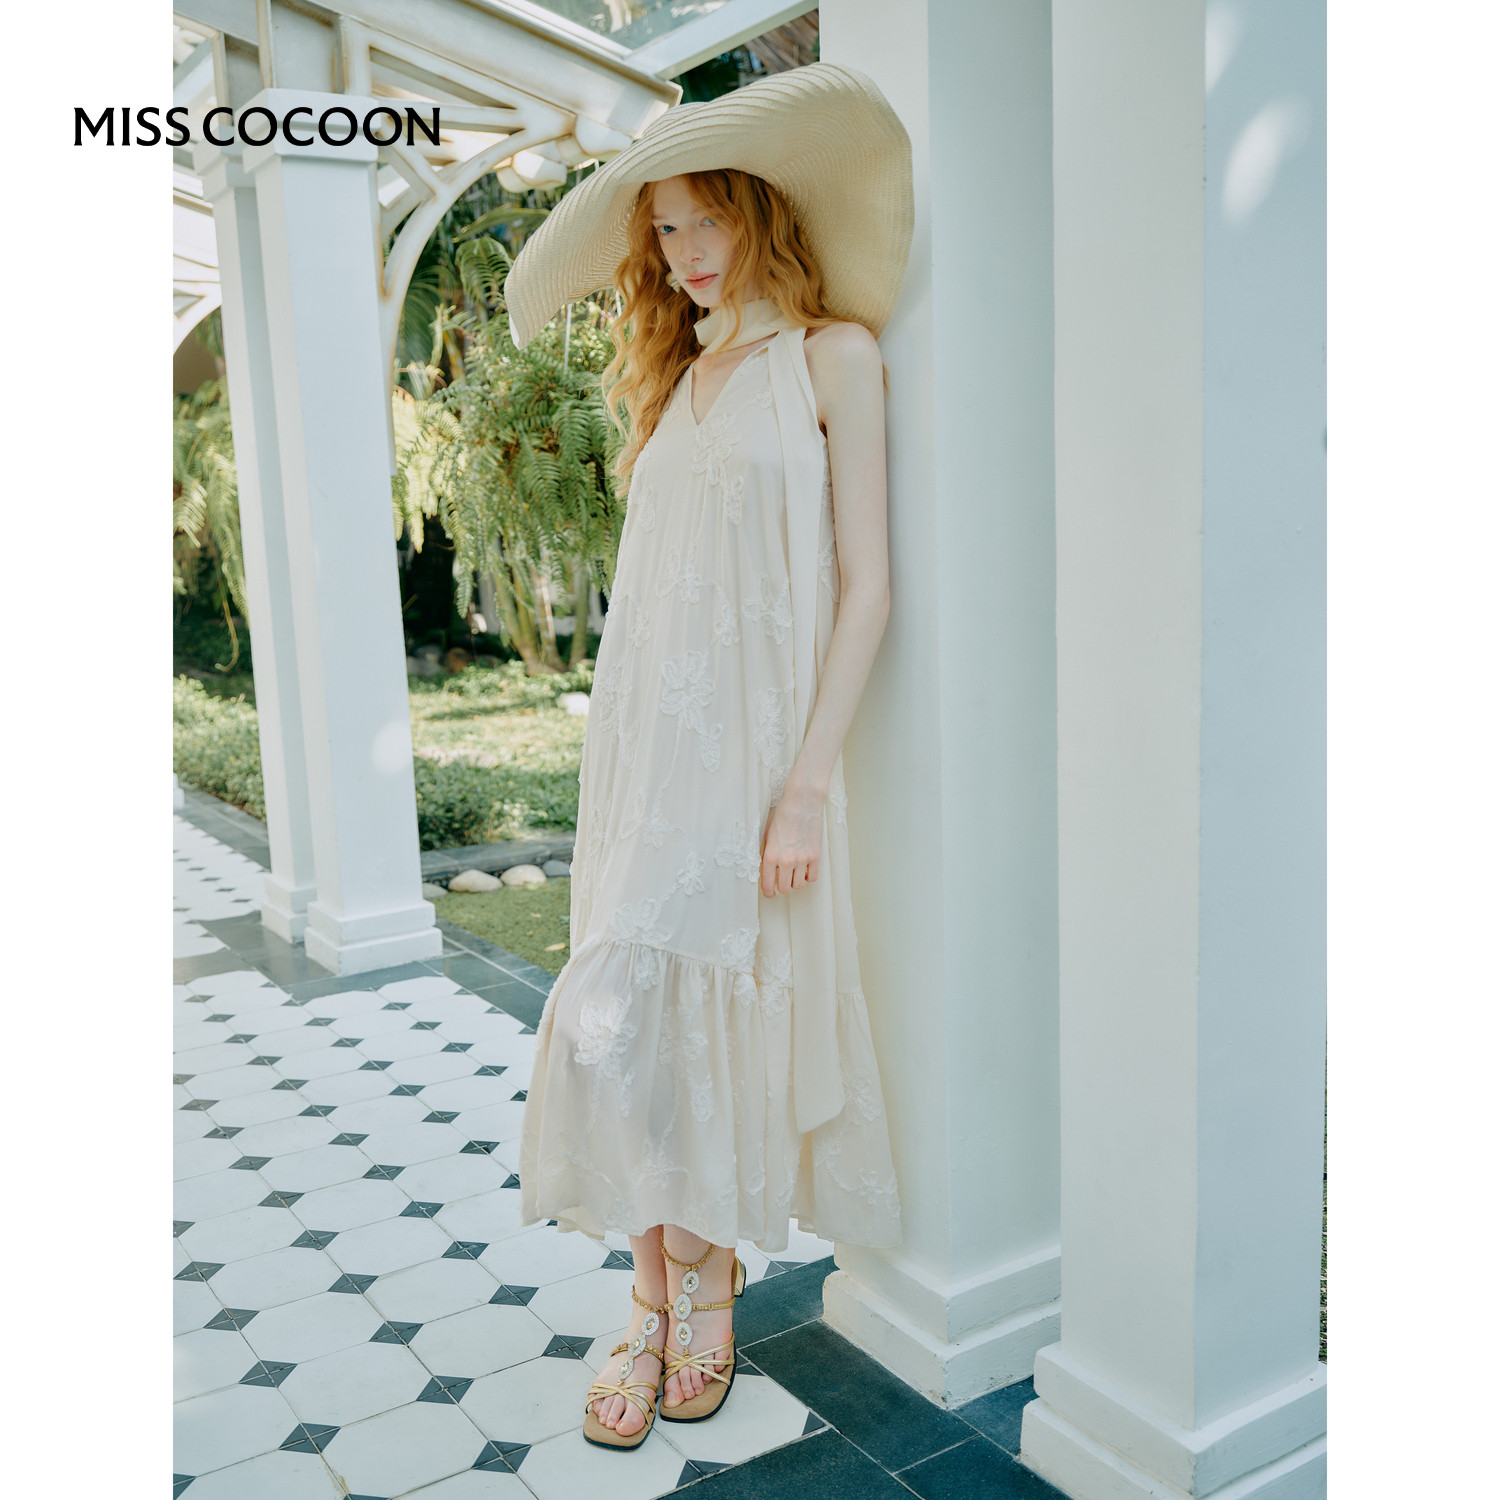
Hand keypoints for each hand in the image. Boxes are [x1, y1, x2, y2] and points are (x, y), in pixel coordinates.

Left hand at [760, 775, 824, 896]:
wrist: (802, 801)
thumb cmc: (782, 815)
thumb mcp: (768, 835)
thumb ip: (768, 854)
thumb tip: (768, 871)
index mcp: (770, 855)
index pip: (767, 884)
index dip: (768, 892)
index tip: (769, 892)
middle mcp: (786, 860)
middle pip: (784, 888)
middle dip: (781, 887)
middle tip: (781, 882)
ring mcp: (802, 859)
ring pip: (798, 885)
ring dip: (794, 882)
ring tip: (793, 874)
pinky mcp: (815, 855)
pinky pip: (812, 877)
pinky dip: (807, 876)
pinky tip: (804, 869)